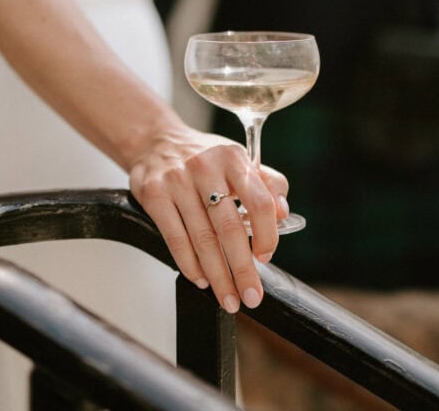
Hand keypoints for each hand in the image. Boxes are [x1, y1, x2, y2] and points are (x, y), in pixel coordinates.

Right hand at [128, 124, 288, 313]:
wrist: (157, 141)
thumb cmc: (206, 158)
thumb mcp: (238, 160)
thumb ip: (266, 184)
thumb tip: (284, 213)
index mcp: (233, 158)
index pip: (258, 200)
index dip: (267, 233)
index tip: (266, 257)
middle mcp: (205, 166)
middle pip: (228, 227)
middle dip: (242, 269)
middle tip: (251, 296)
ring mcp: (177, 180)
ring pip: (202, 238)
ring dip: (217, 276)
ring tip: (228, 299)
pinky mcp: (154, 193)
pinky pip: (175, 238)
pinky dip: (189, 264)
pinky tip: (201, 279)